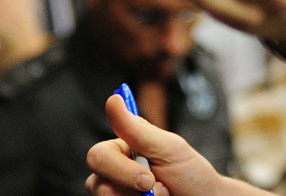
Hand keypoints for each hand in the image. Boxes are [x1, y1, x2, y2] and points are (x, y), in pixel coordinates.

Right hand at [85, 94, 225, 195]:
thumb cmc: (190, 174)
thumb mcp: (168, 149)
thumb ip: (136, 130)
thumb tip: (113, 99)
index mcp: (120, 151)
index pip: (97, 157)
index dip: (120, 170)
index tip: (149, 179)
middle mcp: (112, 175)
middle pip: (95, 185)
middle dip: (130, 188)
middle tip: (161, 190)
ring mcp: (116, 195)